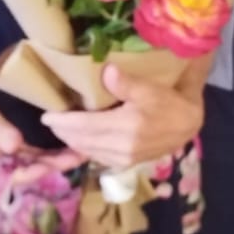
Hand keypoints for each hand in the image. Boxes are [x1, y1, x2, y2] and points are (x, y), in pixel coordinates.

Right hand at [0, 84, 82, 174]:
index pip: (18, 174)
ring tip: (82, 151)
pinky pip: (33, 153)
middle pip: (32, 170)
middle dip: (57, 165)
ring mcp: (5, 157)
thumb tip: (17, 145)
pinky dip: (50, 151)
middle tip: (83, 155)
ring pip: (36, 162)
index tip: (61, 163)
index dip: (41, 170)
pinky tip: (67, 146)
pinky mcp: (11, 147)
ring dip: (57, 158)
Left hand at [40, 65, 203, 168]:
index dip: (63, 121)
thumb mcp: (149, 88)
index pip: (84, 126)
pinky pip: (98, 157)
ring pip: (88, 151)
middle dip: (63, 132)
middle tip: (50, 120)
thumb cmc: (168, 102)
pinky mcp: (127, 163)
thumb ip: (125, 82)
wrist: (188, 124)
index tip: (46, 115)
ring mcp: (124, 158)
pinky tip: (79, 140)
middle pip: (82, 141)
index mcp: (126, 127)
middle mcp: (123, 147)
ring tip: (61, 129)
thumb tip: (106, 70)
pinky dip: (85, 149)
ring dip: (72, 141)